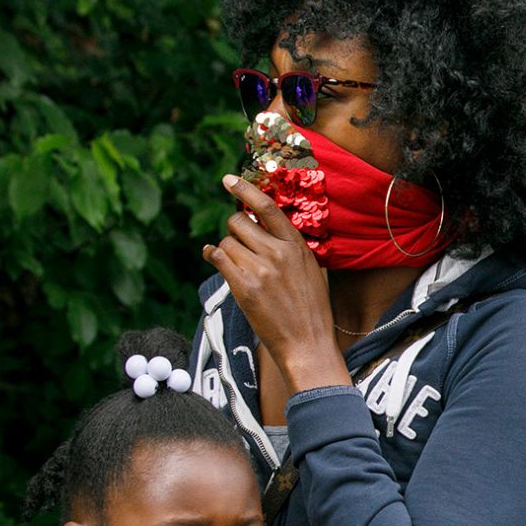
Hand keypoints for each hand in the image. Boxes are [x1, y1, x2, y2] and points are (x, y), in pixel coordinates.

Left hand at [203, 175, 350, 392]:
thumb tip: (263, 232)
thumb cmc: (311, 313)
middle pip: (238, 222)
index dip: (246, 189)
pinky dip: (213, 257)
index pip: (268, 208)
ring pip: (226, 242)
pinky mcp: (245, 287)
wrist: (308, 345)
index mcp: (298, 247)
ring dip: (226, 251)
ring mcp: (261, 270)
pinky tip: (214, 260)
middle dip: (233, 231)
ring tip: (237, 266)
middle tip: (239, 246)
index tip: (229, 179)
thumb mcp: (310, 272)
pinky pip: (218, 258)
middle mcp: (279, 253)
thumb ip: (290, 249)